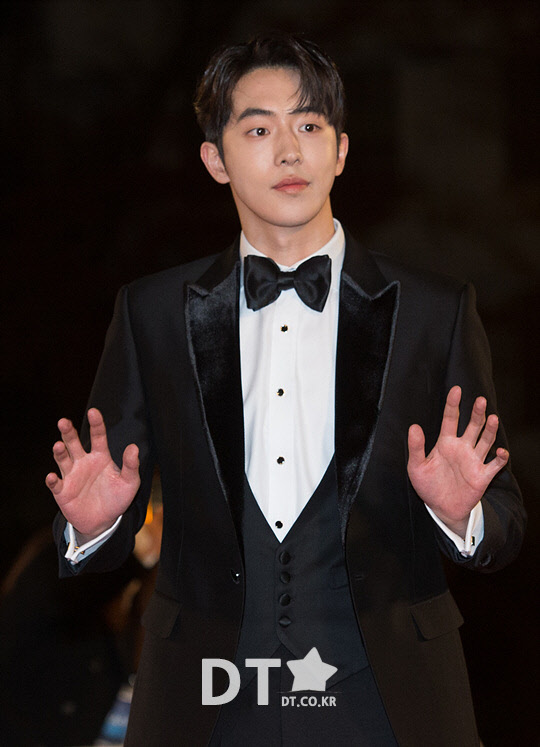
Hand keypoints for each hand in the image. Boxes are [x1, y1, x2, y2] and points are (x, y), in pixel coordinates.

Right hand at [45, 408, 139, 540]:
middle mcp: (83, 462)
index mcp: (100, 457)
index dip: (96, 424)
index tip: (94, 411)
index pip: (98, 436)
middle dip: (68, 432)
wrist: (104, 521)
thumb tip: (134, 447)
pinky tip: (51, 477)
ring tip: (58, 445)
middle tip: (63, 421)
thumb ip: (131, 466)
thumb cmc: (117, 498)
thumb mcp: (130, 483)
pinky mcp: (62, 491)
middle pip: (74, 443)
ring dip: (59, 452)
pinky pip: (55, 484)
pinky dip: (52, 480)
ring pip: (62, 459)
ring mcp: (71, 476)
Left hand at [407, 386, 508, 537]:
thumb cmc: (428, 485)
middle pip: (472, 426)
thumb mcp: (416, 467)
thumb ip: (416, 447)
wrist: (440, 508)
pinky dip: (500, 457)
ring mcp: (473, 460)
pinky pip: (495, 464)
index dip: (453, 404)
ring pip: (485, 441)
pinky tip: (500, 451)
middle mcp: (462, 448)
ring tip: (492, 418)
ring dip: (490, 430)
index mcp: (445, 443)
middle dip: (476, 413)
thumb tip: (413, 427)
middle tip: (480, 400)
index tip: (456, 390)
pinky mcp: (482, 475)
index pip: (450, 419)